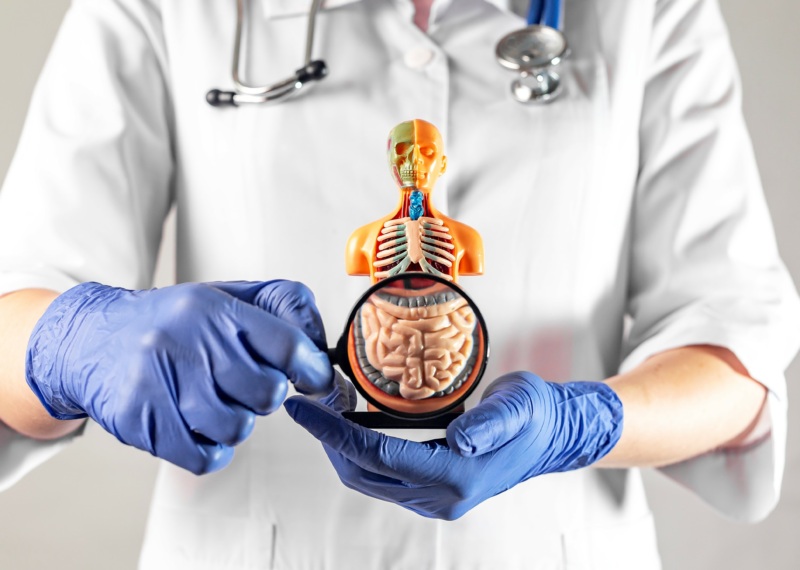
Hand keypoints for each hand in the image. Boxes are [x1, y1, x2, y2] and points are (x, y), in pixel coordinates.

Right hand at [26, 280, 332, 473]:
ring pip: (236, 427)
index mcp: (214, 308)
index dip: (311, 370)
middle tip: (246, 386)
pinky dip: (211, 449)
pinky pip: (202, 456)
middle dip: (266, 395)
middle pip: (266, 393)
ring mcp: (158, 381)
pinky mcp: (138, 419)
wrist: (91, 339)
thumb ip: (282, 310)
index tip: (313, 380)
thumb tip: (322, 349)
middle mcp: (185, 340)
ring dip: (236, 421)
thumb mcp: (226, 296)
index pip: (286, 344)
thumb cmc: (172, 323)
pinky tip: (199, 427)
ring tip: (216, 402)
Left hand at [285, 372, 622, 519]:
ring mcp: (437, 499)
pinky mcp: (434, 491)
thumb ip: (490, 422)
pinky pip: (384, 477)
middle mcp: (443, 496)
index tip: (306, 410)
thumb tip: (459, 439)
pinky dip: (362, 452)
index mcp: (459, 476)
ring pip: (370, 479)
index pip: (379, 456)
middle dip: (330, 440)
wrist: (552, 435)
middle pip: (364, 473)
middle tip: (310, 405)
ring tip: (327, 413)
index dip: (335, 432)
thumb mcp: (518, 405)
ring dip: (342, 448)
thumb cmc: (535, 414)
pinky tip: (356, 426)